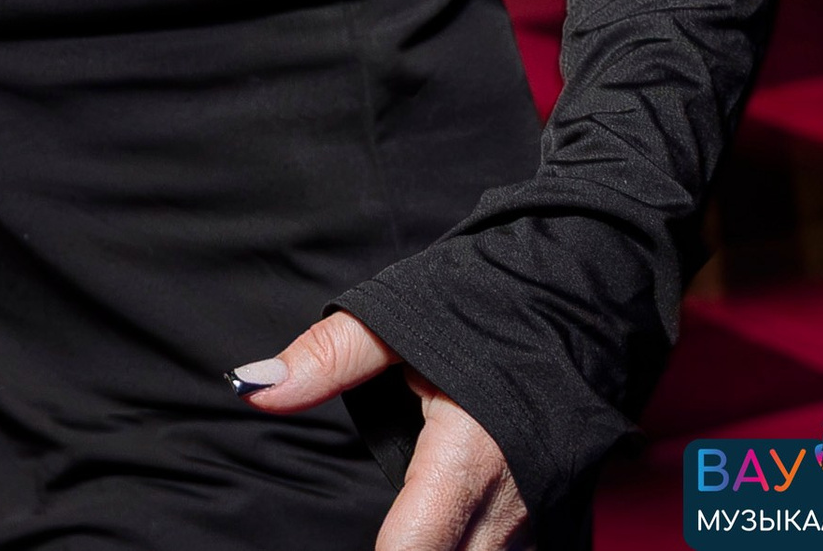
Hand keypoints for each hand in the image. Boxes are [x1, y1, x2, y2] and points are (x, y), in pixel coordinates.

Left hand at [234, 310, 530, 550]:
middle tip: (380, 528)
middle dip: (408, 549)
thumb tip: (251, 386)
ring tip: (403, 520)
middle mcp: (507, 500)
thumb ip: (326, 358)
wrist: (571, 296)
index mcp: (467, 454)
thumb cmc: (485, 303)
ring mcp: (533, 515)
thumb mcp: (397, 318)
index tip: (351, 541)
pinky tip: (443, 522)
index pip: (410, 548)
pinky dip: (467, 541)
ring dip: (441, 545)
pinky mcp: (547, 516)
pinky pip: (501, 549)